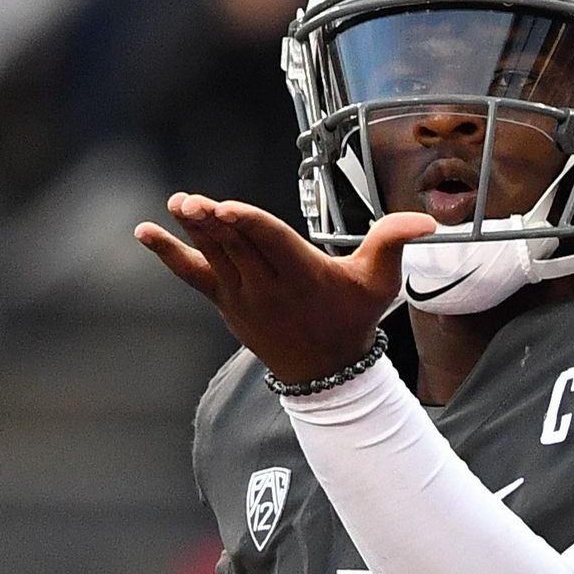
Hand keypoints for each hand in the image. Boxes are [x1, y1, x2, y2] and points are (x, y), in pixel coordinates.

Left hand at [135, 194, 433, 384]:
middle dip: (213, 225)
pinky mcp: (224, 301)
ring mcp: (241, 296)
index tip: (226, 208)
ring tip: (177, 205)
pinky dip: (168, 254)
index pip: (270, 245)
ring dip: (192, 232)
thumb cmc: (353, 319)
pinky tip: (144, 231)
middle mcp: (267, 287)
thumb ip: (395, 243)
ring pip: (214, 257)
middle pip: (237, 248)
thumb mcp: (381, 281)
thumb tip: (429, 220)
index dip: (247, 225)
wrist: (325, 371)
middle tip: (191, 202)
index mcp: (303, 276)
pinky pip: (191, 275)